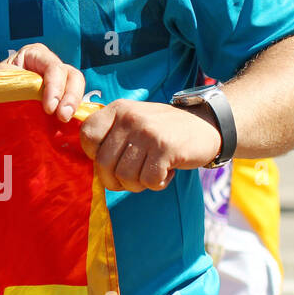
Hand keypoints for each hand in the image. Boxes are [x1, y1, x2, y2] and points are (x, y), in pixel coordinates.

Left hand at [0, 42, 85, 121]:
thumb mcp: (1, 79)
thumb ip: (19, 84)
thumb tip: (36, 96)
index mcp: (35, 54)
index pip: (53, 67)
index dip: (54, 87)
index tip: (48, 108)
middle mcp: (50, 64)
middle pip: (72, 75)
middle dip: (70, 96)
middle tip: (62, 117)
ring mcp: (58, 79)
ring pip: (77, 87)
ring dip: (73, 104)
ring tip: (64, 120)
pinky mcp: (61, 95)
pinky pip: (73, 101)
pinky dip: (72, 111)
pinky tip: (66, 124)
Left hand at [79, 99, 223, 191]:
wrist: (206, 125)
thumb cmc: (163, 131)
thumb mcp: (133, 122)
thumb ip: (111, 137)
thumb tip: (95, 167)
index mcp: (117, 110)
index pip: (87, 135)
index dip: (93, 155)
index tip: (111, 160)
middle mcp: (129, 118)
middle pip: (104, 163)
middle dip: (114, 180)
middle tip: (130, 180)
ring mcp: (147, 132)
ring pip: (125, 176)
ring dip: (137, 184)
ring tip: (150, 174)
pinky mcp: (166, 148)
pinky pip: (149, 180)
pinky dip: (157, 184)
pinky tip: (166, 173)